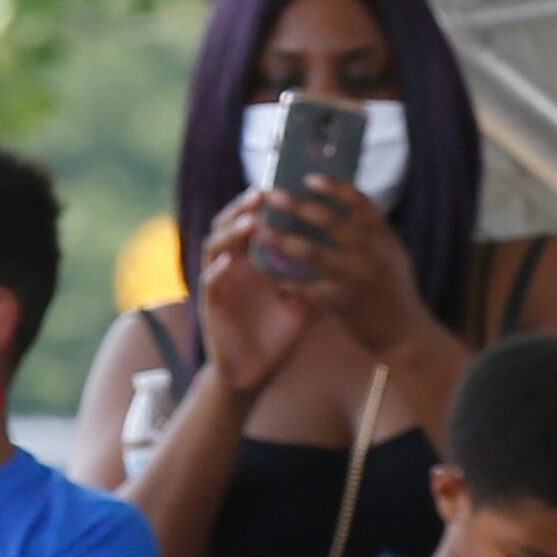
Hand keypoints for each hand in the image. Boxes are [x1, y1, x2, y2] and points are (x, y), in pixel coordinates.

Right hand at [200, 192, 313, 393]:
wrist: (255, 371)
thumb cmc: (278, 333)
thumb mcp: (303, 299)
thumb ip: (314, 275)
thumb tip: (346, 252)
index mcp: (253, 261)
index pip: (253, 222)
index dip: (263, 203)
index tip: (282, 185)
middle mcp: (232, 266)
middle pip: (230, 225)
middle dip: (244, 208)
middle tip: (262, 194)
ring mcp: (220, 284)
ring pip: (216, 248)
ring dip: (232, 233)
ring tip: (251, 222)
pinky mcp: (211, 306)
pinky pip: (210, 284)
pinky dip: (218, 271)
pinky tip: (230, 262)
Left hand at [258, 177, 441, 359]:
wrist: (406, 334)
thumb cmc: (394, 292)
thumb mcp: (391, 255)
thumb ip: (370, 235)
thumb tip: (340, 208)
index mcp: (384, 237)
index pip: (360, 202)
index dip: (334, 187)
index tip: (309, 177)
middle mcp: (372, 253)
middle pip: (330, 221)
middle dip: (298, 206)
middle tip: (272, 196)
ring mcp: (357, 277)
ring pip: (312, 252)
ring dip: (282, 239)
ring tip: (261, 231)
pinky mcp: (343, 302)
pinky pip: (306, 288)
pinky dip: (286, 280)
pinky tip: (269, 274)